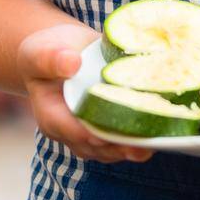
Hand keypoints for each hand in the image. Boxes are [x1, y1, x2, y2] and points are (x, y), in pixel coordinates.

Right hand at [18, 22, 152, 163]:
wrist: (60, 52)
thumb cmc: (47, 52)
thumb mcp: (41, 51)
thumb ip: (51, 59)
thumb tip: (71, 63)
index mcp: (52, 117)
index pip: (72, 131)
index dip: (92, 135)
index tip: (112, 135)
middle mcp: (70, 132)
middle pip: (96, 146)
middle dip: (120, 147)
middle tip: (145, 147)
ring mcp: (88, 131)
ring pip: (111, 148)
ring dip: (133, 146)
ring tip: (156, 141)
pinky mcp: (105, 125)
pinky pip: (120, 138)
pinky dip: (137, 134)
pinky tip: (158, 127)